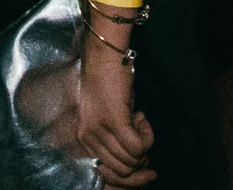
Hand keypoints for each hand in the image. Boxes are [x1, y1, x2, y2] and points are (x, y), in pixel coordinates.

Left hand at [78, 34, 155, 186]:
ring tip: (140, 123)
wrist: (104, 57)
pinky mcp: (114, 121)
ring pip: (132, 160)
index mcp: (85, 139)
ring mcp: (100, 131)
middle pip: (123, 171)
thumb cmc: (108, 84)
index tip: (147, 171)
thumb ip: (115, 139)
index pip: (109, 174)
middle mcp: (89, 138)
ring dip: (144, 144)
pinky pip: (138, 147)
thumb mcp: (107, 117)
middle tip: (145, 140)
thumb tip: (137, 158)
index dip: (131, 176)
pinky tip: (142, 119)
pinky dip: (147, 136)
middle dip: (141, 161)